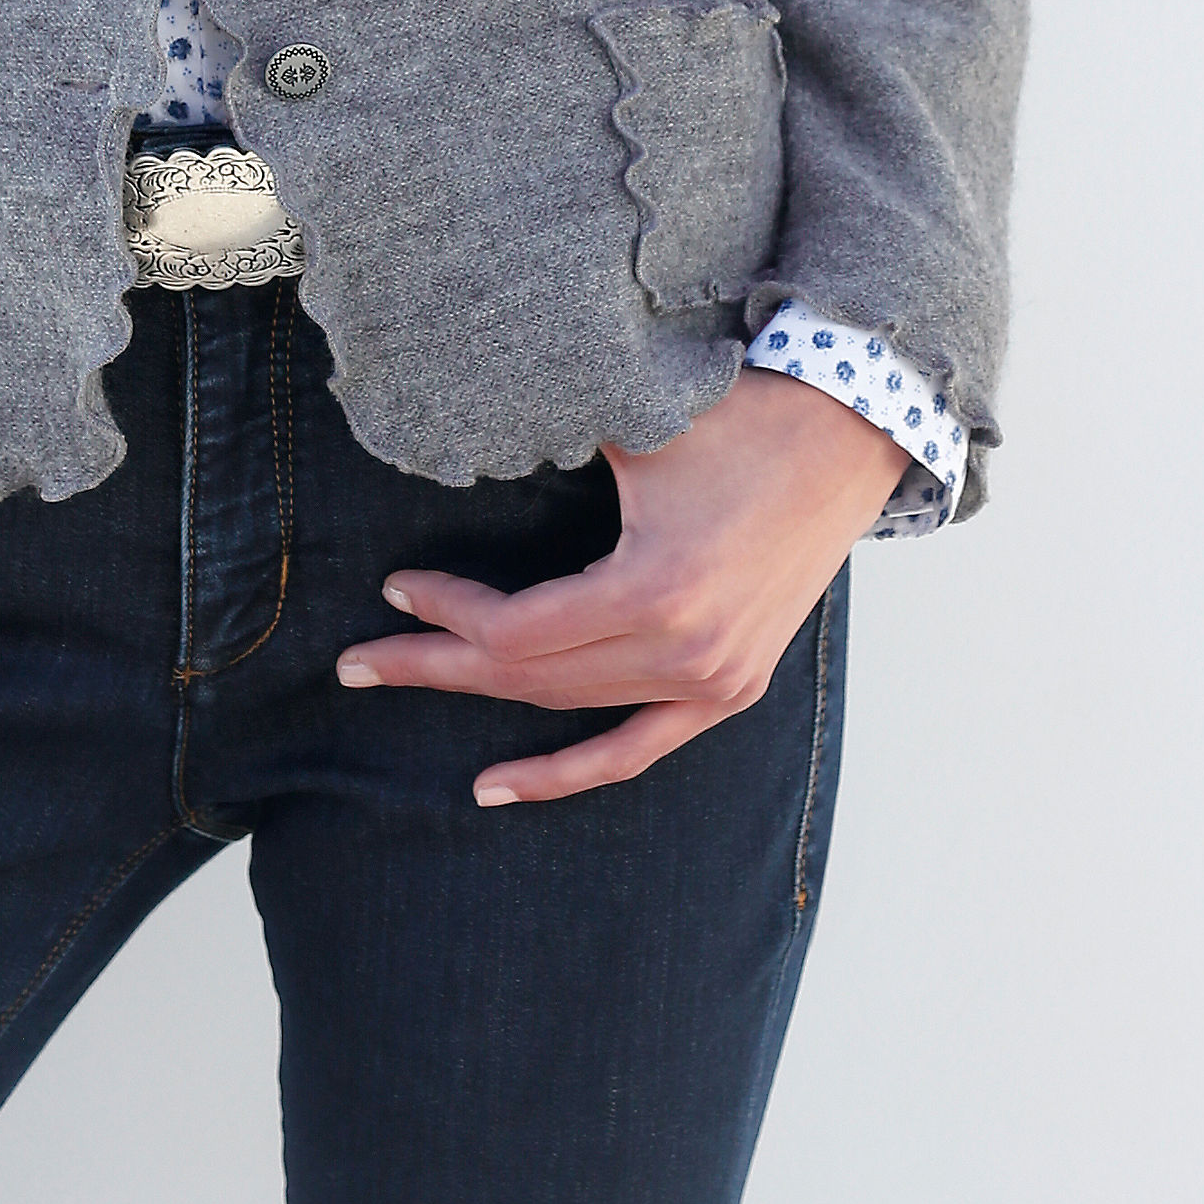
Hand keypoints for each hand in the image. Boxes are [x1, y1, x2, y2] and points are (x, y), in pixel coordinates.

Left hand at [337, 366, 904, 803]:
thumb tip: (453, 433)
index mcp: (655, 591)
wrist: (844, 437)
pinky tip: (504, 785)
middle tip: (359, 663)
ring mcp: (714, 681)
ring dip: (491, 710)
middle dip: (437, 666)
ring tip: (411, 691)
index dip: (446, 614)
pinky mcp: (732, 688)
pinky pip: (637, 747)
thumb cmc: (735, 417)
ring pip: (575, 711)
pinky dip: (571, 769)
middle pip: (531, 679)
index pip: (517, 629)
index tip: (394, 590)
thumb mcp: (632, 423)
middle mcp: (686, 652)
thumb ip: (545, 437)